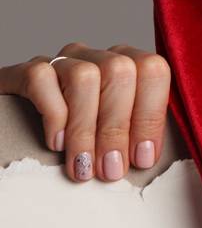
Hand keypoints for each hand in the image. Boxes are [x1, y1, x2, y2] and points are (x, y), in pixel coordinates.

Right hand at [0, 42, 171, 182]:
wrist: (21, 130)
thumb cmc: (82, 141)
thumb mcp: (115, 138)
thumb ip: (134, 139)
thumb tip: (146, 160)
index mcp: (128, 66)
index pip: (153, 71)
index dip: (150, 116)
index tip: (142, 159)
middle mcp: (96, 57)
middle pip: (120, 72)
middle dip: (117, 128)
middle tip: (111, 170)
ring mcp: (62, 61)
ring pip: (84, 76)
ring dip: (85, 129)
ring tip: (83, 166)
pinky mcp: (25, 71)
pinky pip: (42, 78)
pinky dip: (54, 115)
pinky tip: (55, 144)